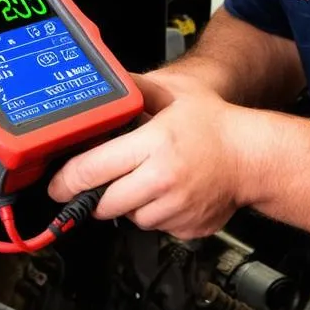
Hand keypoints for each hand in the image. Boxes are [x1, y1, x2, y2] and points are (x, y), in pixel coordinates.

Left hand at [47, 71, 247, 239]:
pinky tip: (168, 193)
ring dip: (130, 204)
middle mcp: (162, 180)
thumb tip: (109, 81)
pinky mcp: (186, 228)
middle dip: (97, 195)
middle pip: (105, 203)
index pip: (93, 170)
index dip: (66, 181)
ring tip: (146, 180)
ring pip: (131, 218)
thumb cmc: (216, 124)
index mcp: (154, 145)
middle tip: (102, 180)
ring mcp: (176, 208)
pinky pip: (157, 228)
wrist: (254, 157)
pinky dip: (155, 214)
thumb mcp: (175, 95)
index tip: (55, 186)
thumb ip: (138, 89)